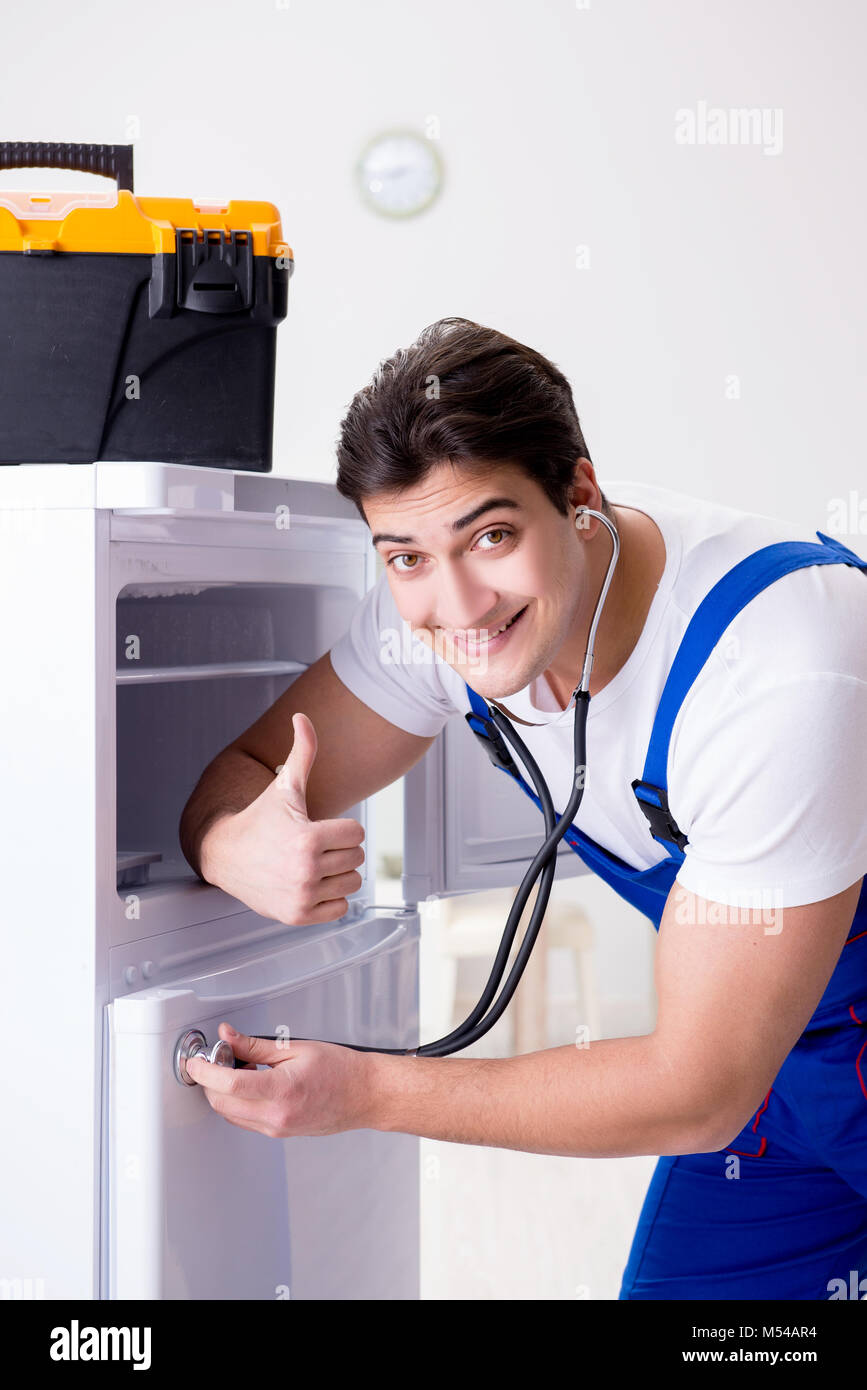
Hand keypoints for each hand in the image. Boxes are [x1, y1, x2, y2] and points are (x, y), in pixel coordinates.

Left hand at [184, 1022, 379, 1138]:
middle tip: (216, 1058)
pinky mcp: (278, 1133)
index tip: (196, 1061)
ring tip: (234, 1068)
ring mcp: (276, 1129)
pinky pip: (244, 1121)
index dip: (205, 1071)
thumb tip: (229, 1037)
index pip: (228, 1085)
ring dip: (221, 1094)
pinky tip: (247, 1084)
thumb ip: (256, 1045)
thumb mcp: (296, 1048)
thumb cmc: (341, 1070)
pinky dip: (236, 1103)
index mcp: (282, 1091)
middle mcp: (276, 1116)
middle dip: (209, 1081)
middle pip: (222, 1104)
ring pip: (229, 1115)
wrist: (364, 1095)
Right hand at [201, 712, 365, 925]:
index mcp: (308, 839)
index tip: (316, 826)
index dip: (339, 827)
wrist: (225, 854)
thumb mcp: (284, 786)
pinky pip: (340, 909)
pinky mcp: (298, 916)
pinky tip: (310, 883)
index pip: (357, 833)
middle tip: (312, 845)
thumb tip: (302, 717)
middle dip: (338, 848)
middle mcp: (306, 871)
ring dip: (337, 873)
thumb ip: (302, 752)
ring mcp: (302, 897)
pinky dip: (330, 897)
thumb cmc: (259, 818)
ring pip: (352, 883)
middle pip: (356, 858)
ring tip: (310, 863)